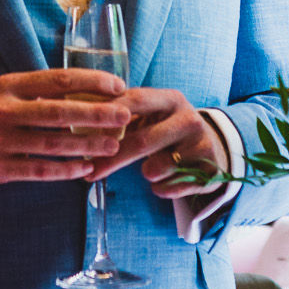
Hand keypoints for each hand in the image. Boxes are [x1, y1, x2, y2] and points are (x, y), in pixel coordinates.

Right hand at [0, 69, 133, 185]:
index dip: (91, 82)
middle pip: (59, 112)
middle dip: (96, 114)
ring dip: (88, 146)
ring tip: (112, 145)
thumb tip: (93, 92)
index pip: (58, 79)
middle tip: (124, 116)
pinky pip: (41, 171)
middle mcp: (3, 111)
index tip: (118, 86)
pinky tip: (87, 167)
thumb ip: (42, 92)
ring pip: (53, 145)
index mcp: (9, 86)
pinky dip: (67, 170)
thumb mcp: (9, 93)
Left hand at [93, 88, 228, 196]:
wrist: (211, 149)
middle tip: (91, 171)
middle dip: (113, 158)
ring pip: (157, 167)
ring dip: (145, 172)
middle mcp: (189, 119)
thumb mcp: (153, 116)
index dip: (111, 114)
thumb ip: (124, 116)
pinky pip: (170, 188)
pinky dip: (160, 188)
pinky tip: (164, 181)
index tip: (85, 129)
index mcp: (171, 99)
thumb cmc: (167, 130)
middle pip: (143, 141)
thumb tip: (77, 120)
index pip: (136, 100)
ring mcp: (201, 146)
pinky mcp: (209, 172)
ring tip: (148, 169)